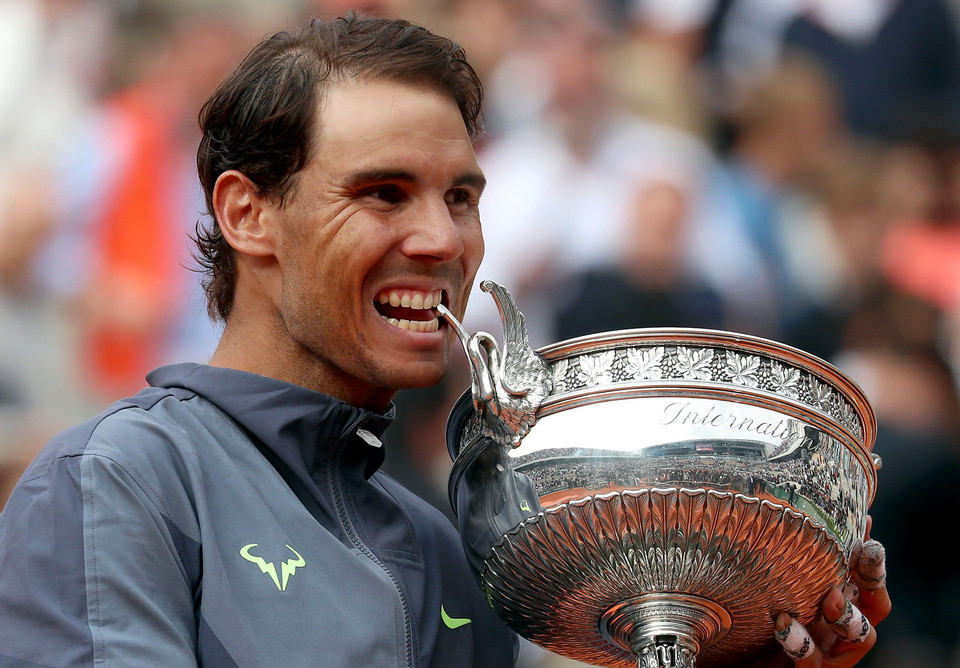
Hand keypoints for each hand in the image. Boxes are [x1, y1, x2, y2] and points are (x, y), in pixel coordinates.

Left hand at [762, 522, 889, 666]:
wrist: (732, 664)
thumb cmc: (749, 629)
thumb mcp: (767, 589)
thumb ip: (780, 563)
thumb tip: (780, 514)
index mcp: (830, 610)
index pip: (864, 581)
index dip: (869, 554)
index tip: (867, 523)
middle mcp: (835, 633)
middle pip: (876, 608)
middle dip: (875, 578)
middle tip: (865, 553)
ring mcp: (826, 658)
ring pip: (862, 640)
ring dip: (849, 615)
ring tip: (830, 597)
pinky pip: (813, 666)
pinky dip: (801, 644)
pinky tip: (783, 624)